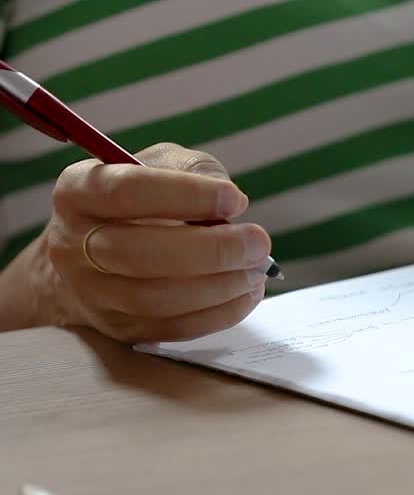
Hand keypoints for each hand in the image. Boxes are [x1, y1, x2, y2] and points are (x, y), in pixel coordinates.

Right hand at [31, 143, 270, 341]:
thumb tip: (231, 204)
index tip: (234, 199)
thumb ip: (194, 171)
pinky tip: (246, 292)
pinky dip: (220, 313)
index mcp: (78, 192)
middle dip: (212, 250)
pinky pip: (173, 328)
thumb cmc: (139, 202)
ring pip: (157, 299)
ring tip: (257, 269)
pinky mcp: (119, 328)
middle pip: (139, 254)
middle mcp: (73, 245)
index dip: (185, 195)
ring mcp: (92, 294)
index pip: (126, 192)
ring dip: (219, 286)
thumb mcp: (159, 166)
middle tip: (258, 242)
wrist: (93, 255)